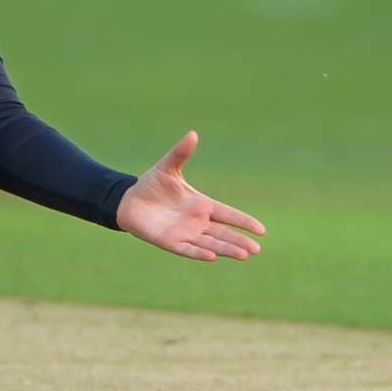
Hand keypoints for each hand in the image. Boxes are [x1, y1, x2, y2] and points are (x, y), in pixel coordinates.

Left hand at [116, 131, 265, 261]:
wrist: (129, 200)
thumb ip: (181, 153)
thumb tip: (193, 134)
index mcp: (200, 204)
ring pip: (210, 243)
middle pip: (223, 233)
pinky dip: (199, 252)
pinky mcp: (170, 242)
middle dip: (239, 240)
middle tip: (257, 249)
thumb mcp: (168, 167)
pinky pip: (187, 249)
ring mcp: (184, 233)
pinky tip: (212, 257)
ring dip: (226, 249)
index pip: (228, 214)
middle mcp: (196, 221)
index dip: (243, 221)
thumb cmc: (151, 184)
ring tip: (243, 255)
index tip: (261, 230)